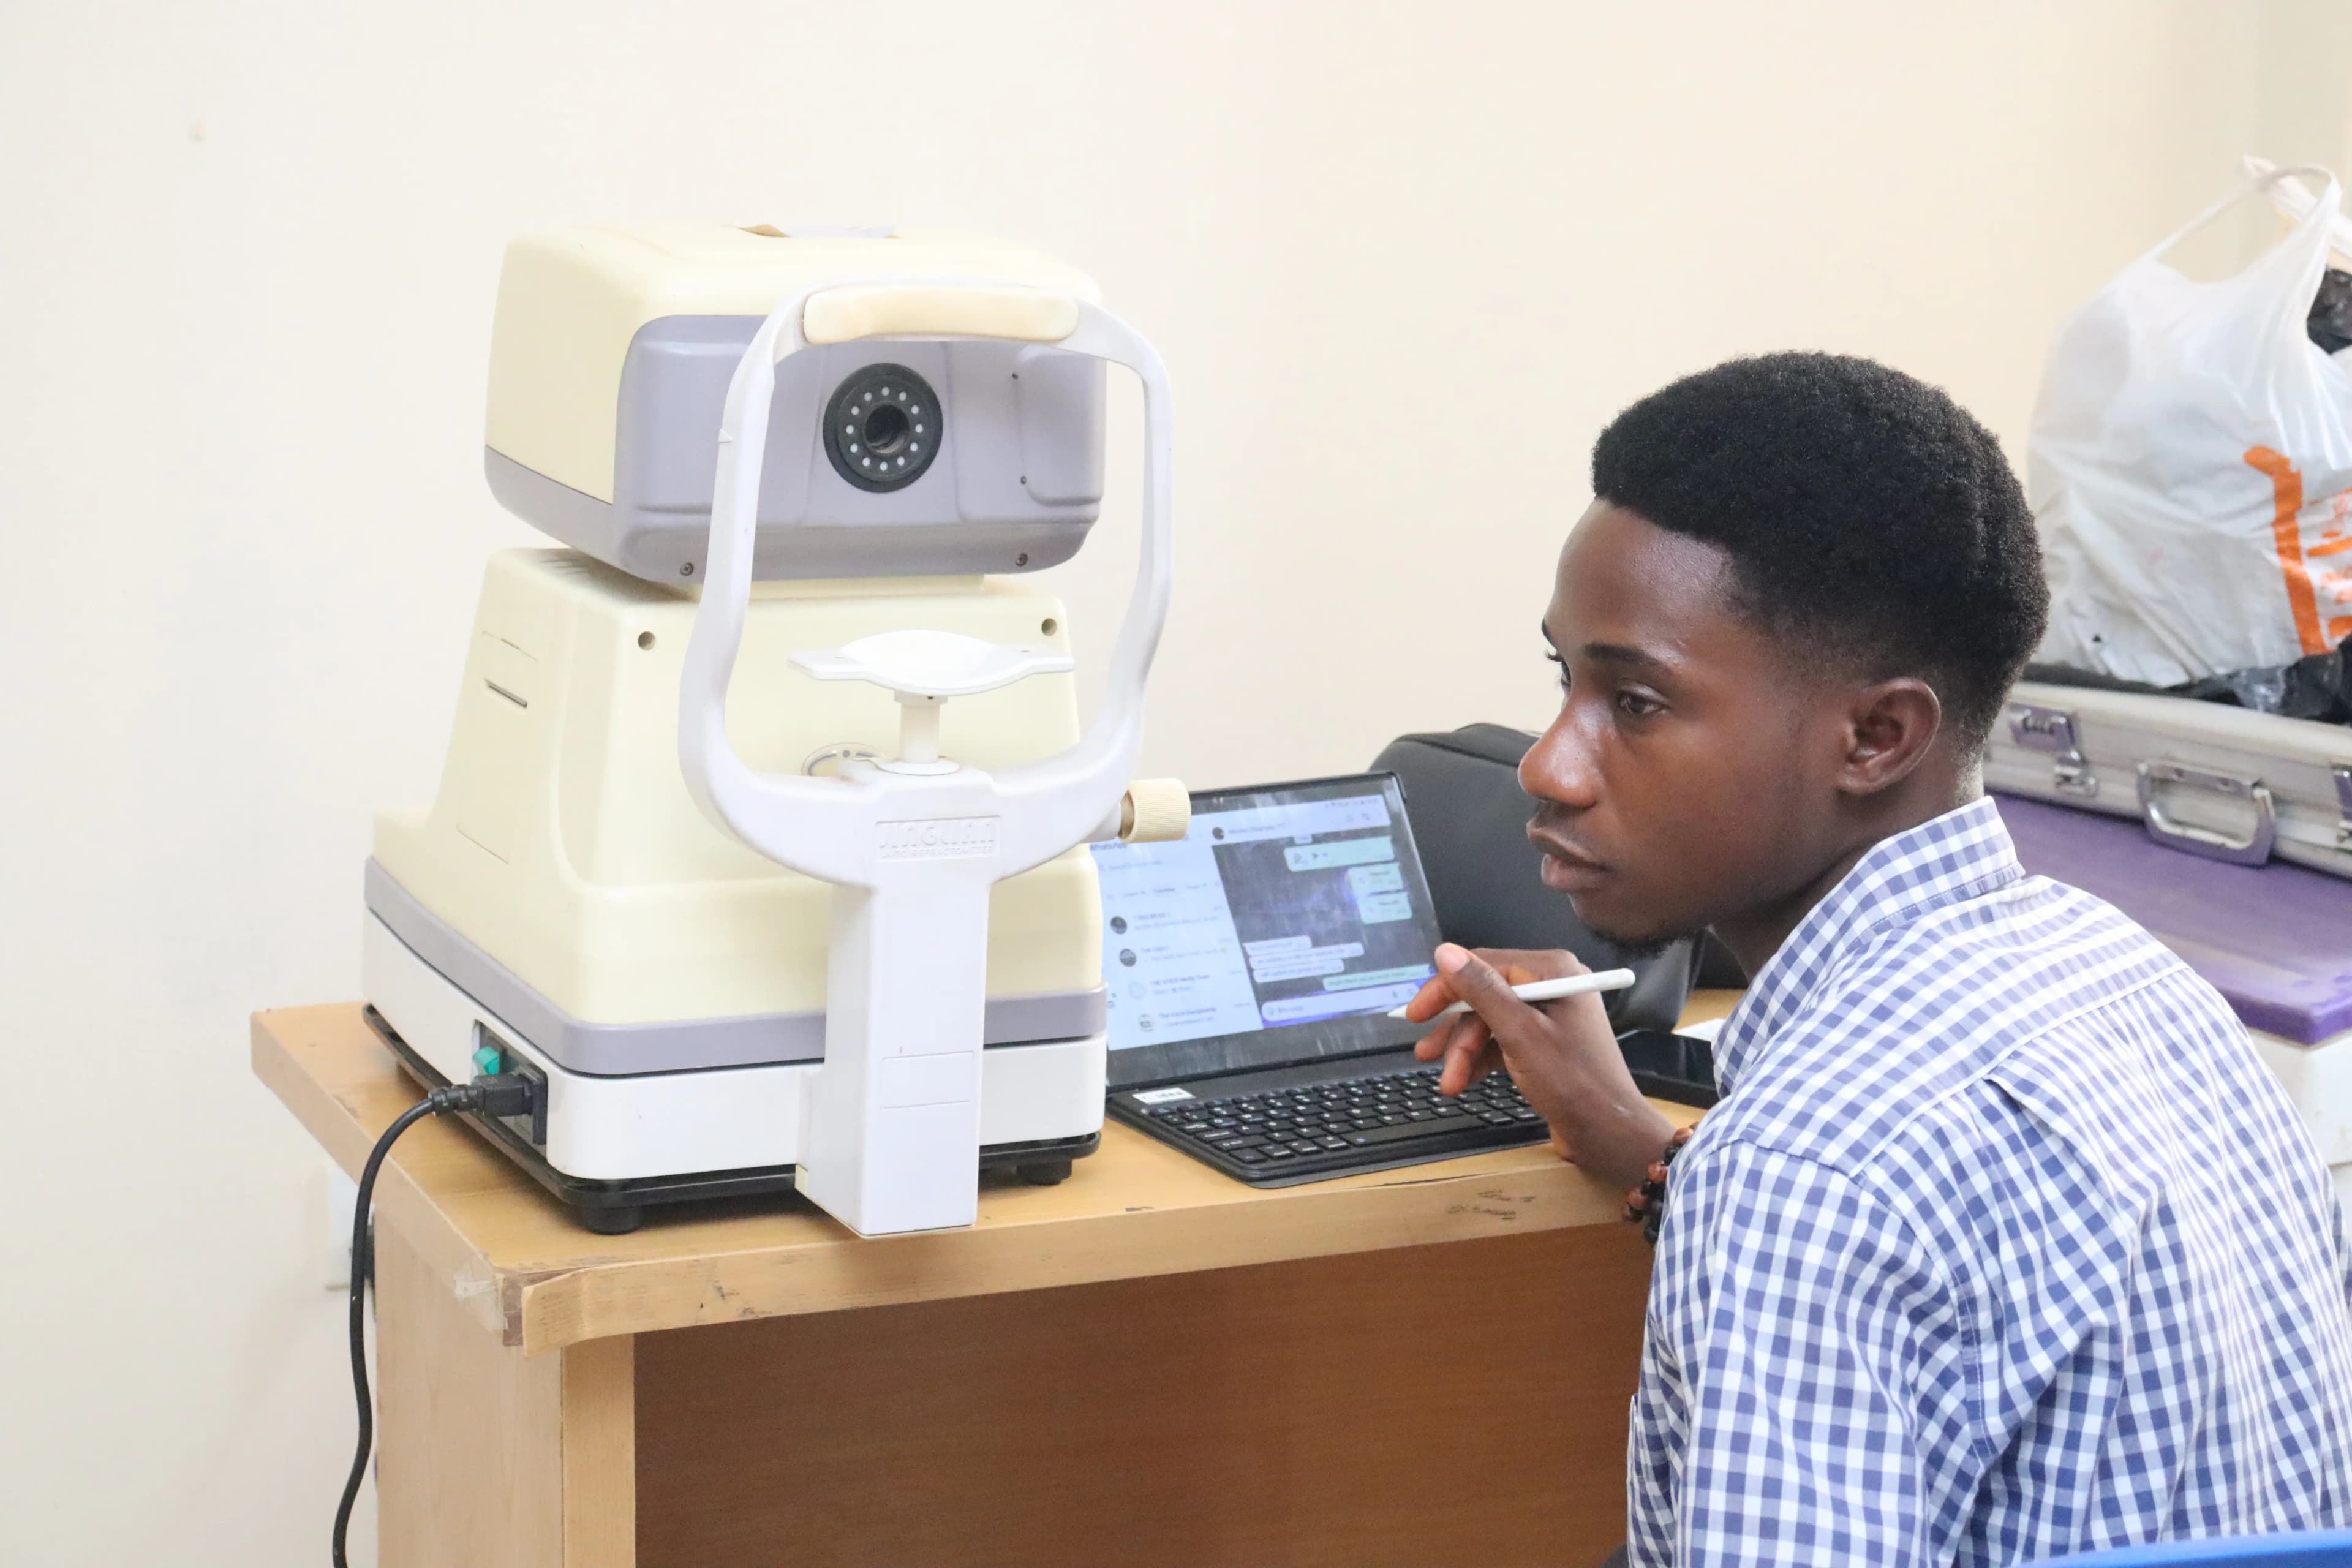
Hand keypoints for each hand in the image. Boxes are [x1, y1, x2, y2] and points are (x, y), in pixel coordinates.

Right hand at [1404, 944, 1674, 1191]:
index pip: (1484, 965)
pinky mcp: (1546, 1042)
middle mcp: (1551, 984)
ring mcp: (1550, 1014)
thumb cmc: (1571, 1081)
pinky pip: (1504, 1040)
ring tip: (1448, 1084)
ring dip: (1465, 1051)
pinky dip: (1483, 1060)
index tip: (1415, 1015)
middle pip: (1485, 995)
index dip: (1445, 989)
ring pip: (1490, 1022)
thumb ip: (1481, 991)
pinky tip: (1465, 1081)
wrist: (1609, 1134)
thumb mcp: (1519, 1034)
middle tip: (1427, 1056)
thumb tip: (1444, 952)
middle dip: (1456, 1032)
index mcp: (1552, 971)